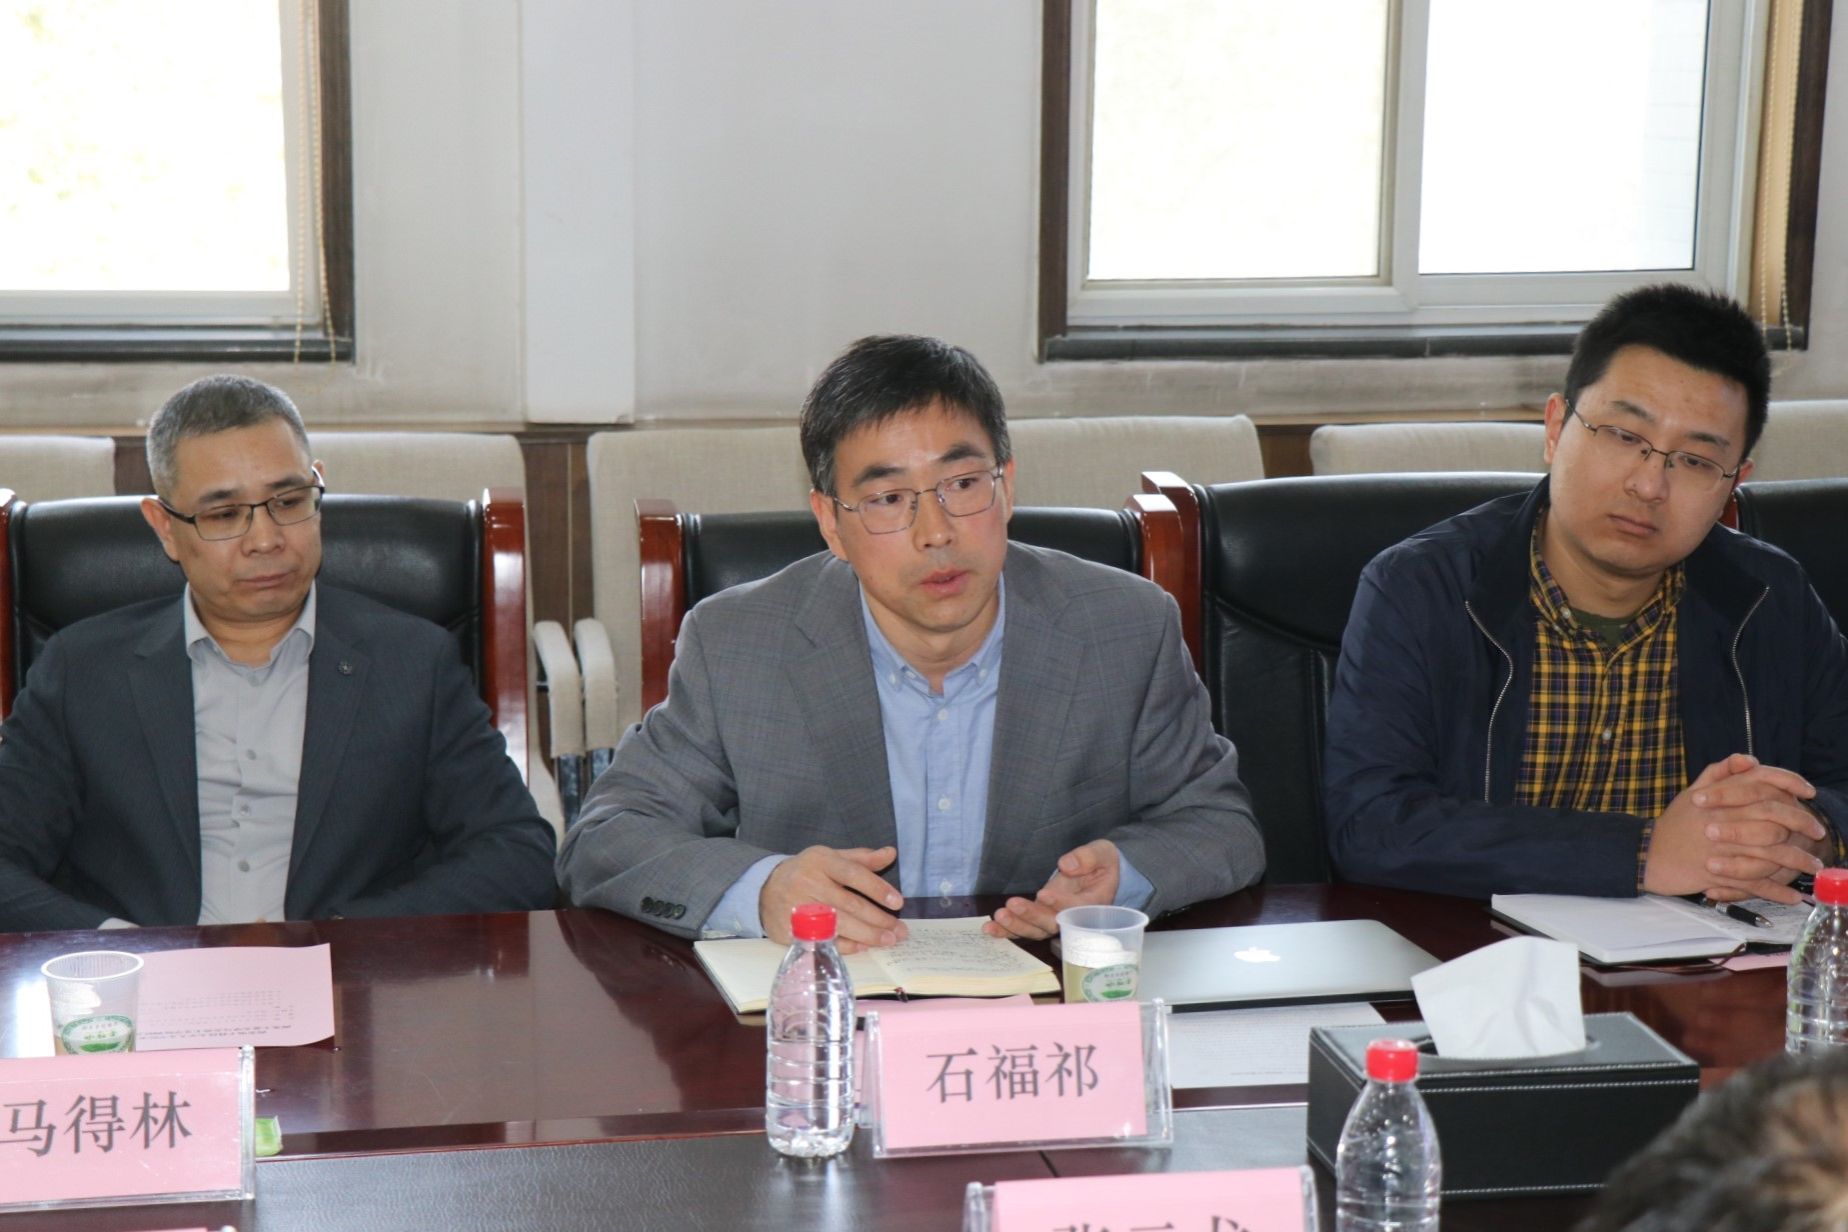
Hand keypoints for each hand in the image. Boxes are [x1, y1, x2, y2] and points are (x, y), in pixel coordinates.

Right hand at [760, 845, 906, 953]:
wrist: (765, 889)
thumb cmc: (807, 871)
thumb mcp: (831, 858)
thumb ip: (862, 859)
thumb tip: (891, 853)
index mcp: (821, 861)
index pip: (853, 874)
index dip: (877, 889)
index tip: (898, 902)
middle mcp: (808, 883)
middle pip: (849, 904)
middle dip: (878, 919)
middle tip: (899, 930)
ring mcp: (798, 908)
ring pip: (839, 925)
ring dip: (867, 935)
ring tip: (888, 940)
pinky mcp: (790, 929)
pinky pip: (823, 940)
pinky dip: (845, 945)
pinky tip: (862, 946)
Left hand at [984, 839, 1121, 940]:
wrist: (1101, 872)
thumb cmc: (1103, 862)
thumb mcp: (1103, 852)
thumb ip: (1088, 857)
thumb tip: (1066, 865)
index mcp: (1094, 903)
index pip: (1077, 908)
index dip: (1060, 903)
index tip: (1043, 893)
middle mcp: (1074, 917)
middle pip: (1053, 924)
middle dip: (1032, 916)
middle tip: (1012, 905)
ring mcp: (1056, 918)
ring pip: (1037, 930)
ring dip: (1017, 926)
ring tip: (999, 916)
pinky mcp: (1042, 916)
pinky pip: (1026, 928)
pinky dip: (1008, 931)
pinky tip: (990, 928)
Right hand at [1643, 755, 1824, 904]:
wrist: (1648, 855)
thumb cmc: (1674, 824)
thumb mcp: (1693, 792)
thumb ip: (1720, 773)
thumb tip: (1749, 760)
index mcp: (1719, 797)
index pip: (1762, 783)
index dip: (1790, 783)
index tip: (1809, 792)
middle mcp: (1722, 819)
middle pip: (1774, 819)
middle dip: (1802, 825)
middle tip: (1819, 833)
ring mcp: (1721, 848)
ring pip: (1770, 854)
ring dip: (1797, 862)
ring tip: (1814, 867)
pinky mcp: (1718, 874)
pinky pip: (1754, 884)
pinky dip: (1776, 891)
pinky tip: (1792, 896)